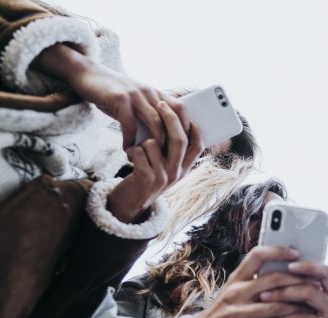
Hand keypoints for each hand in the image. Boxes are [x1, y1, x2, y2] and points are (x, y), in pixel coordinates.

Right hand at [34, 44, 183, 146]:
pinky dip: (130, 140)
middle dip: (174, 141)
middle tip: (169, 159)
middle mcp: (150, 92)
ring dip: (153, 143)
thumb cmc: (112, 93)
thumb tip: (160, 140)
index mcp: (156, 93)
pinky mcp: (120, 99)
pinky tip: (127, 149)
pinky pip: (130, 124)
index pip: (181, 110)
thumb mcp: (135, 100)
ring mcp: (136, 95)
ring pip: (155, 122)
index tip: (184, 147)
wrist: (87, 74)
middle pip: (172, 118)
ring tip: (149, 158)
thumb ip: (148, 115)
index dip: (186, 128)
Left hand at [106, 101, 201, 222]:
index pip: (198, 145)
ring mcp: (162, 176)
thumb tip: (175, 122)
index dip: (194, 128)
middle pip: (179, 139)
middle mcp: (176, 173)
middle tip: (160, 104)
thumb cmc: (145, 178)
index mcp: (184, 169)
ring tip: (138, 150)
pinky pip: (139, 151)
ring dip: (142, 141)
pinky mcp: (146, 178)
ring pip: (154, 142)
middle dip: (170, 118)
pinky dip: (131, 150)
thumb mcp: (164, 168)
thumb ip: (172, 151)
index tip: (187, 113)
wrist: (128, 204)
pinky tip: (129, 157)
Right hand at [181, 246, 305, 317]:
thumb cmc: (221, 311)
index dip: (279, 251)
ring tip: (312, 308)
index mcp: (236, 278)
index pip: (257, 255)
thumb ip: (253, 279)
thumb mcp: (233, 289)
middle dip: (298, 281)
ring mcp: (237, 313)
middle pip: (272, 279)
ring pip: (275, 307)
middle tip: (316, 284)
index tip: (297, 252)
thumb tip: (283, 269)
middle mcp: (235, 292)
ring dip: (297, 308)